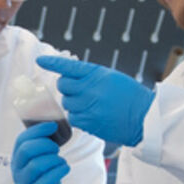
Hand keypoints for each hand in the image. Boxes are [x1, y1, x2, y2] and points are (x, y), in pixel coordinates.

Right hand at [12, 122, 69, 183]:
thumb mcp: (40, 165)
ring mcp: (24, 183)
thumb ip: (41, 150)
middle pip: (27, 150)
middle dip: (46, 145)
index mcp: (17, 160)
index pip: (21, 140)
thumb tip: (52, 129)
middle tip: (56, 150)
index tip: (52, 126)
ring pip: (37, 164)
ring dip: (55, 160)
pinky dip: (59, 171)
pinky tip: (64, 169)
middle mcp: (17, 171)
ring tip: (61, 163)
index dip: (37, 130)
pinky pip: (46, 179)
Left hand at [37, 56, 155, 146]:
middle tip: (79, 90)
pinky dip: (78, 116)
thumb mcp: (111, 77)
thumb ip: (90, 76)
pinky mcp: (89, 122)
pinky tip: (91, 115)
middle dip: (67, 87)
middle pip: (63, 86)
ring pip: (67, 103)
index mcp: (96, 74)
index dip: (52, 63)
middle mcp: (91, 89)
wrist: (143, 117)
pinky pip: (73, 118)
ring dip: (74, 103)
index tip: (40, 60)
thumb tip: (69, 76)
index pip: (69, 66)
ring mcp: (89, 106)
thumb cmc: (129, 95)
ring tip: (90, 104)